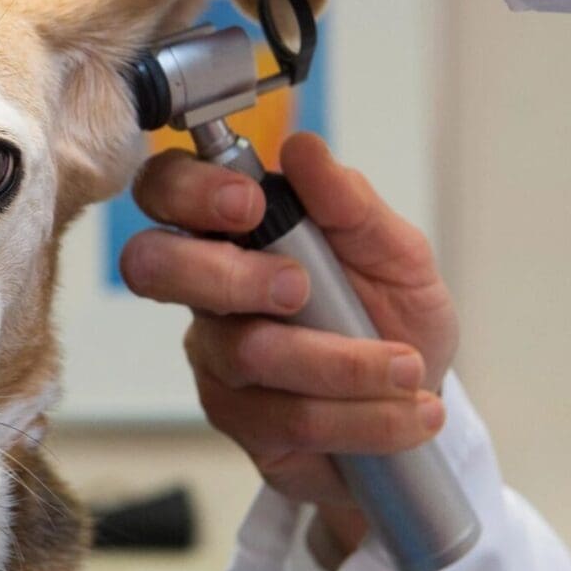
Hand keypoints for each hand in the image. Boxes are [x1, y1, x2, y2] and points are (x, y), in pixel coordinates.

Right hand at [119, 133, 458, 559]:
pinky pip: (287, 417)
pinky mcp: (239, 421)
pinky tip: (405, 414)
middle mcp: (208, 291)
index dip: (187, 192)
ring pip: (246, 353)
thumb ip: (351, 204)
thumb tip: (303, 148)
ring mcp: (216, 358)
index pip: (166, 190)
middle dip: (226, 273)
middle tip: (298, 287)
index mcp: (235, 230)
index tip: (250, 204)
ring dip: (342, 363)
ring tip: (408, 369)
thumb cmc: (394, 314)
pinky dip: (361, 416)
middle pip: (152, 267)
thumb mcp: (396, 253)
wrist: (418, 403)